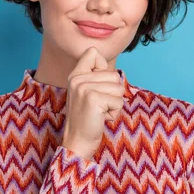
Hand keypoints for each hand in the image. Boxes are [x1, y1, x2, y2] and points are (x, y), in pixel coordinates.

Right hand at [61, 46, 124, 160]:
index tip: (96, 86)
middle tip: (98, 105)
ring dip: (114, 103)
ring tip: (100, 111)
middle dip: (112, 93)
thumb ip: (95, 77)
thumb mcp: (87, 92)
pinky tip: (101, 118)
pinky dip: (114, 112)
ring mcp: (84, 88)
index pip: (93, 52)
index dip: (103, 67)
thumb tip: (115, 72)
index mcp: (75, 74)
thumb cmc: (87, 118)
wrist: (77, 141)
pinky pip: (119, 101)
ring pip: (118, 88)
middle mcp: (77, 78)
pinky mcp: (93, 99)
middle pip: (114, 74)